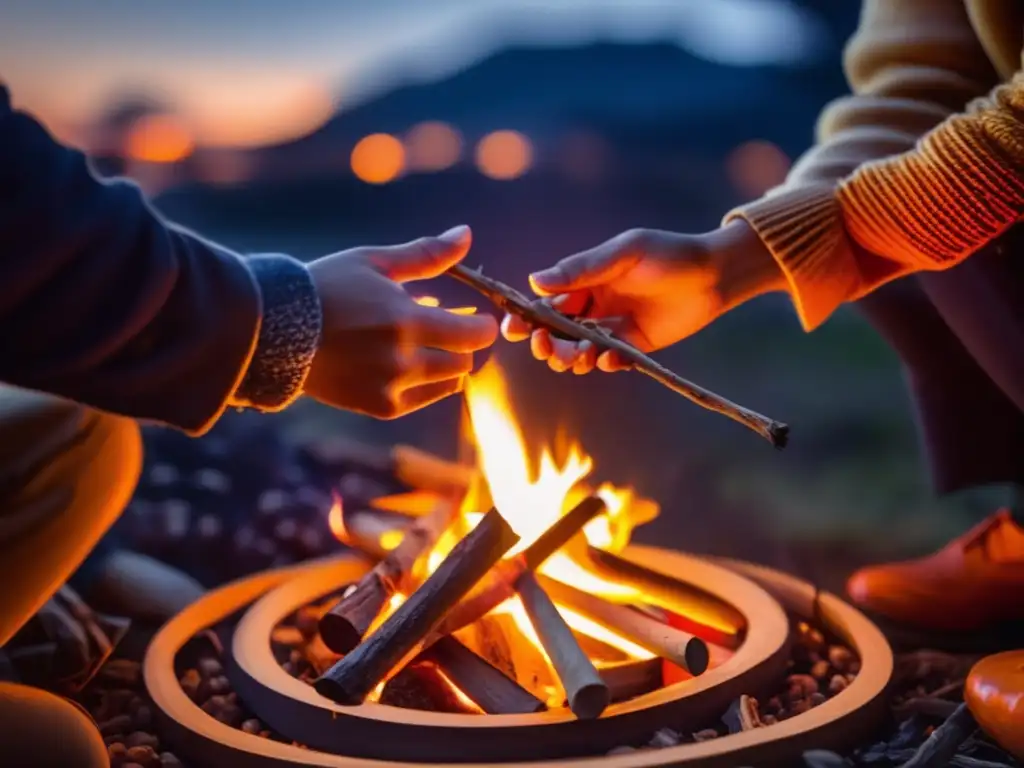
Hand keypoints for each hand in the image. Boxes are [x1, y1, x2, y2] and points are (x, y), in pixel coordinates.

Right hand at [305, 225, 497, 417]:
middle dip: (463, 344)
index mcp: (405, 320)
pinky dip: (426, 383)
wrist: (276, 329)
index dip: (483, 326)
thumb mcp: (375, 262)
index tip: (479, 318)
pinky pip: (423, 398)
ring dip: (446, 363)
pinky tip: (409, 364)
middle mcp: (402, 360)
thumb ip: (427, 254)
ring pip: (448, 382)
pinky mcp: (379, 407)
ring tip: (425, 343)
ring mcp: (391, 387)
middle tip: (452, 329)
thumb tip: (465, 234)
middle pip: (464, 361)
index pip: (473, 335)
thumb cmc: (327, 287)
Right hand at [502, 220, 783, 372]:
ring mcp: (612, 328)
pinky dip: (602, 363)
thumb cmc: (668, 254)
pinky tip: (608, 357)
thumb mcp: (623, 253)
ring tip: (579, 357)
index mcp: (585, 282)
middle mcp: (593, 307)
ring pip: (578, 351)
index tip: (514, 327)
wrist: (714, 274)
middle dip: (545, 343)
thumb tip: (534, 281)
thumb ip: (581, 269)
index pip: (546, 302)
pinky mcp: (634, 347)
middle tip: (546, 347)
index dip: (527, 316)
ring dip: (570, 358)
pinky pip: (608, 361)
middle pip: (556, 332)